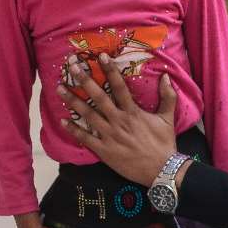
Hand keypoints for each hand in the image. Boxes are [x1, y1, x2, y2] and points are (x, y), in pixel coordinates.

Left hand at [58, 53, 179, 185]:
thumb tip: (166, 76)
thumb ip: (167, 97)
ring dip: (73, 101)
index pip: (119, 86)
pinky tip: (62, 121)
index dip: (110, 70)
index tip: (101, 57)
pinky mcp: (104, 150)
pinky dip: (73, 130)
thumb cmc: (164, 145)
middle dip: (85, 80)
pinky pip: (86, 138)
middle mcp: (119, 121)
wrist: (161, 170)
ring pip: (88, 115)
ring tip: (60, 88)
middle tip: (72, 66)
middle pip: (99, 97)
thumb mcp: (168, 119)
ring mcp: (109, 135)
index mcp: (133, 112)